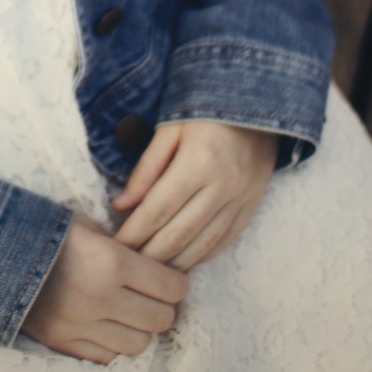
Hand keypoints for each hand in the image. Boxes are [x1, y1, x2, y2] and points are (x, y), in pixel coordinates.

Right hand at [21, 214, 188, 364]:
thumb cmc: (46, 228)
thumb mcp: (88, 224)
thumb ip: (122, 244)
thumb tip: (153, 257)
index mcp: (112, 261)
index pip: (170, 286)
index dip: (177, 283)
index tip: (173, 278)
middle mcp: (102, 298)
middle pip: (160, 319)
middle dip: (164, 307)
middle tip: (155, 296)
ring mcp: (82, 325)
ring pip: (138, 344)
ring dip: (139, 328)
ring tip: (130, 312)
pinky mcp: (64, 343)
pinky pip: (106, 357)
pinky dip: (112, 345)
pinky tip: (106, 326)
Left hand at [112, 120, 277, 270]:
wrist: (255, 102)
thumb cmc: (203, 109)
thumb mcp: (169, 128)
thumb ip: (146, 168)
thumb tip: (121, 205)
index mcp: (198, 162)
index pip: (158, 209)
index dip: (134, 233)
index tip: (116, 247)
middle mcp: (223, 186)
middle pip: (179, 234)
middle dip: (150, 255)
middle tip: (129, 266)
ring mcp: (241, 199)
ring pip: (203, 245)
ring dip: (175, 262)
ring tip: (152, 269)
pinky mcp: (253, 205)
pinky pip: (225, 241)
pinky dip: (202, 256)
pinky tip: (184, 261)